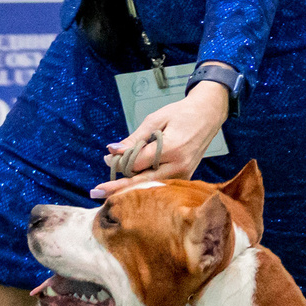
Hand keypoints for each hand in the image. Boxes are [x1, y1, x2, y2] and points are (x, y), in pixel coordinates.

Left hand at [93, 77, 230, 198]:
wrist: (209, 115)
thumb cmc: (181, 113)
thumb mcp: (155, 119)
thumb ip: (134, 138)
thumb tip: (112, 150)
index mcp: (172, 149)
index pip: (138, 163)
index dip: (119, 162)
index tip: (106, 158)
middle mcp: (179, 166)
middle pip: (142, 181)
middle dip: (118, 187)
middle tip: (96, 191)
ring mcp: (184, 174)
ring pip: (150, 185)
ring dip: (130, 186)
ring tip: (107, 189)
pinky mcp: (185, 177)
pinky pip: (160, 183)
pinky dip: (143, 184)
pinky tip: (128, 185)